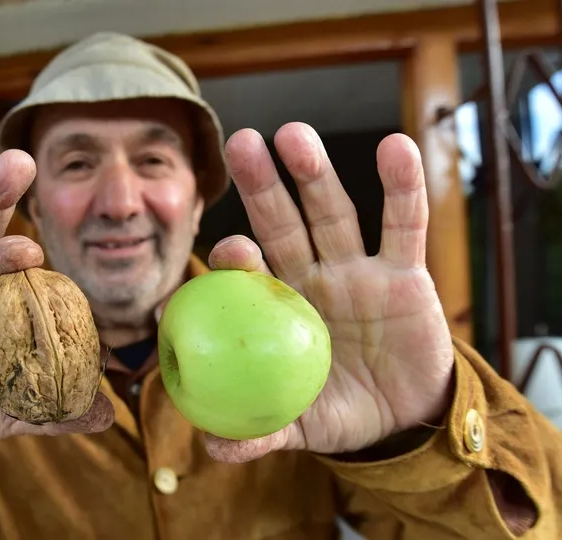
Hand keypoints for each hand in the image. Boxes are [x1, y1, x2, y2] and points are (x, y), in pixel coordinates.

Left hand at [202, 122, 454, 462]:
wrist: (403, 417)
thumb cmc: (339, 411)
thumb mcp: (300, 426)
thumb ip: (259, 433)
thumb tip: (212, 449)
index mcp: (275, 308)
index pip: (247, 271)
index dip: (234, 257)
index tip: (226, 250)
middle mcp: (309, 277)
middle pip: (281, 223)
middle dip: (261, 185)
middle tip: (240, 143)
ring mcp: (355, 270)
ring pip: (333, 213)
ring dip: (316, 173)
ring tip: (294, 133)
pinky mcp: (403, 273)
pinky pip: (403, 225)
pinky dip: (402, 186)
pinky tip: (395, 146)